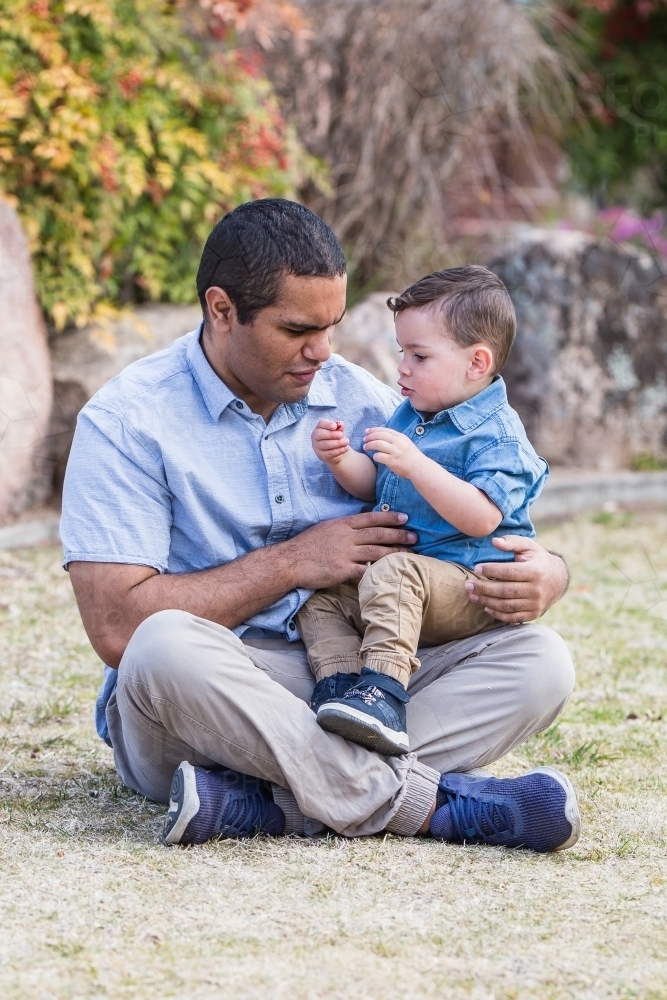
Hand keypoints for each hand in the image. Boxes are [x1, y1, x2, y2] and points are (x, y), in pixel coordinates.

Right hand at [284, 510, 417, 587]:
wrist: (290, 561)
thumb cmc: (307, 545)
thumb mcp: (326, 529)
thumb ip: (344, 528)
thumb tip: (360, 526)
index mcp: (342, 524)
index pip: (371, 518)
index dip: (389, 517)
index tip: (404, 517)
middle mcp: (346, 537)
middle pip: (377, 534)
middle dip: (398, 534)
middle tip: (415, 535)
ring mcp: (344, 553)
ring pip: (376, 551)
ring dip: (395, 552)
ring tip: (410, 553)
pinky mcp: (342, 570)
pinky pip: (364, 571)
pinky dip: (378, 571)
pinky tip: (391, 573)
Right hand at [312, 419, 348, 465]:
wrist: (336, 451)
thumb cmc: (336, 438)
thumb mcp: (338, 431)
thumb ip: (339, 427)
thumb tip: (340, 424)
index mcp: (319, 428)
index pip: (321, 424)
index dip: (328, 424)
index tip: (335, 426)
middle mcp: (315, 437)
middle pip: (320, 434)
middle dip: (332, 434)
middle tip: (341, 435)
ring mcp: (317, 447)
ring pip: (325, 444)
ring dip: (338, 443)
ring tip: (347, 442)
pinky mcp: (322, 455)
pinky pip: (330, 453)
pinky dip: (339, 450)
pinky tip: (346, 448)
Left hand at [363, 427, 422, 478]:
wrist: (419, 467)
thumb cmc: (412, 456)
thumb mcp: (405, 443)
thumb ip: (395, 439)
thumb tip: (381, 435)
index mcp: (401, 437)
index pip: (385, 430)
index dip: (375, 429)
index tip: (367, 431)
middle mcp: (398, 443)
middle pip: (380, 436)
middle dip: (370, 436)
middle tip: (364, 439)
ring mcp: (395, 452)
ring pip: (378, 444)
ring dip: (370, 445)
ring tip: (365, 447)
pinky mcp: (393, 461)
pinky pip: (380, 456)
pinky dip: (375, 456)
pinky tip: (374, 457)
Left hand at [465, 536, 568, 622]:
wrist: (557, 579)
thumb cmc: (537, 559)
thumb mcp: (528, 546)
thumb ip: (512, 542)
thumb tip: (494, 542)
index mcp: (536, 571)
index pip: (509, 572)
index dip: (491, 570)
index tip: (476, 568)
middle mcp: (537, 589)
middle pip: (506, 590)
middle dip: (484, 588)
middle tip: (468, 585)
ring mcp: (535, 604)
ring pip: (507, 605)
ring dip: (487, 601)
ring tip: (472, 596)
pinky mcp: (533, 614)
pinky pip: (513, 617)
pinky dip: (498, 614)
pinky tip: (486, 607)